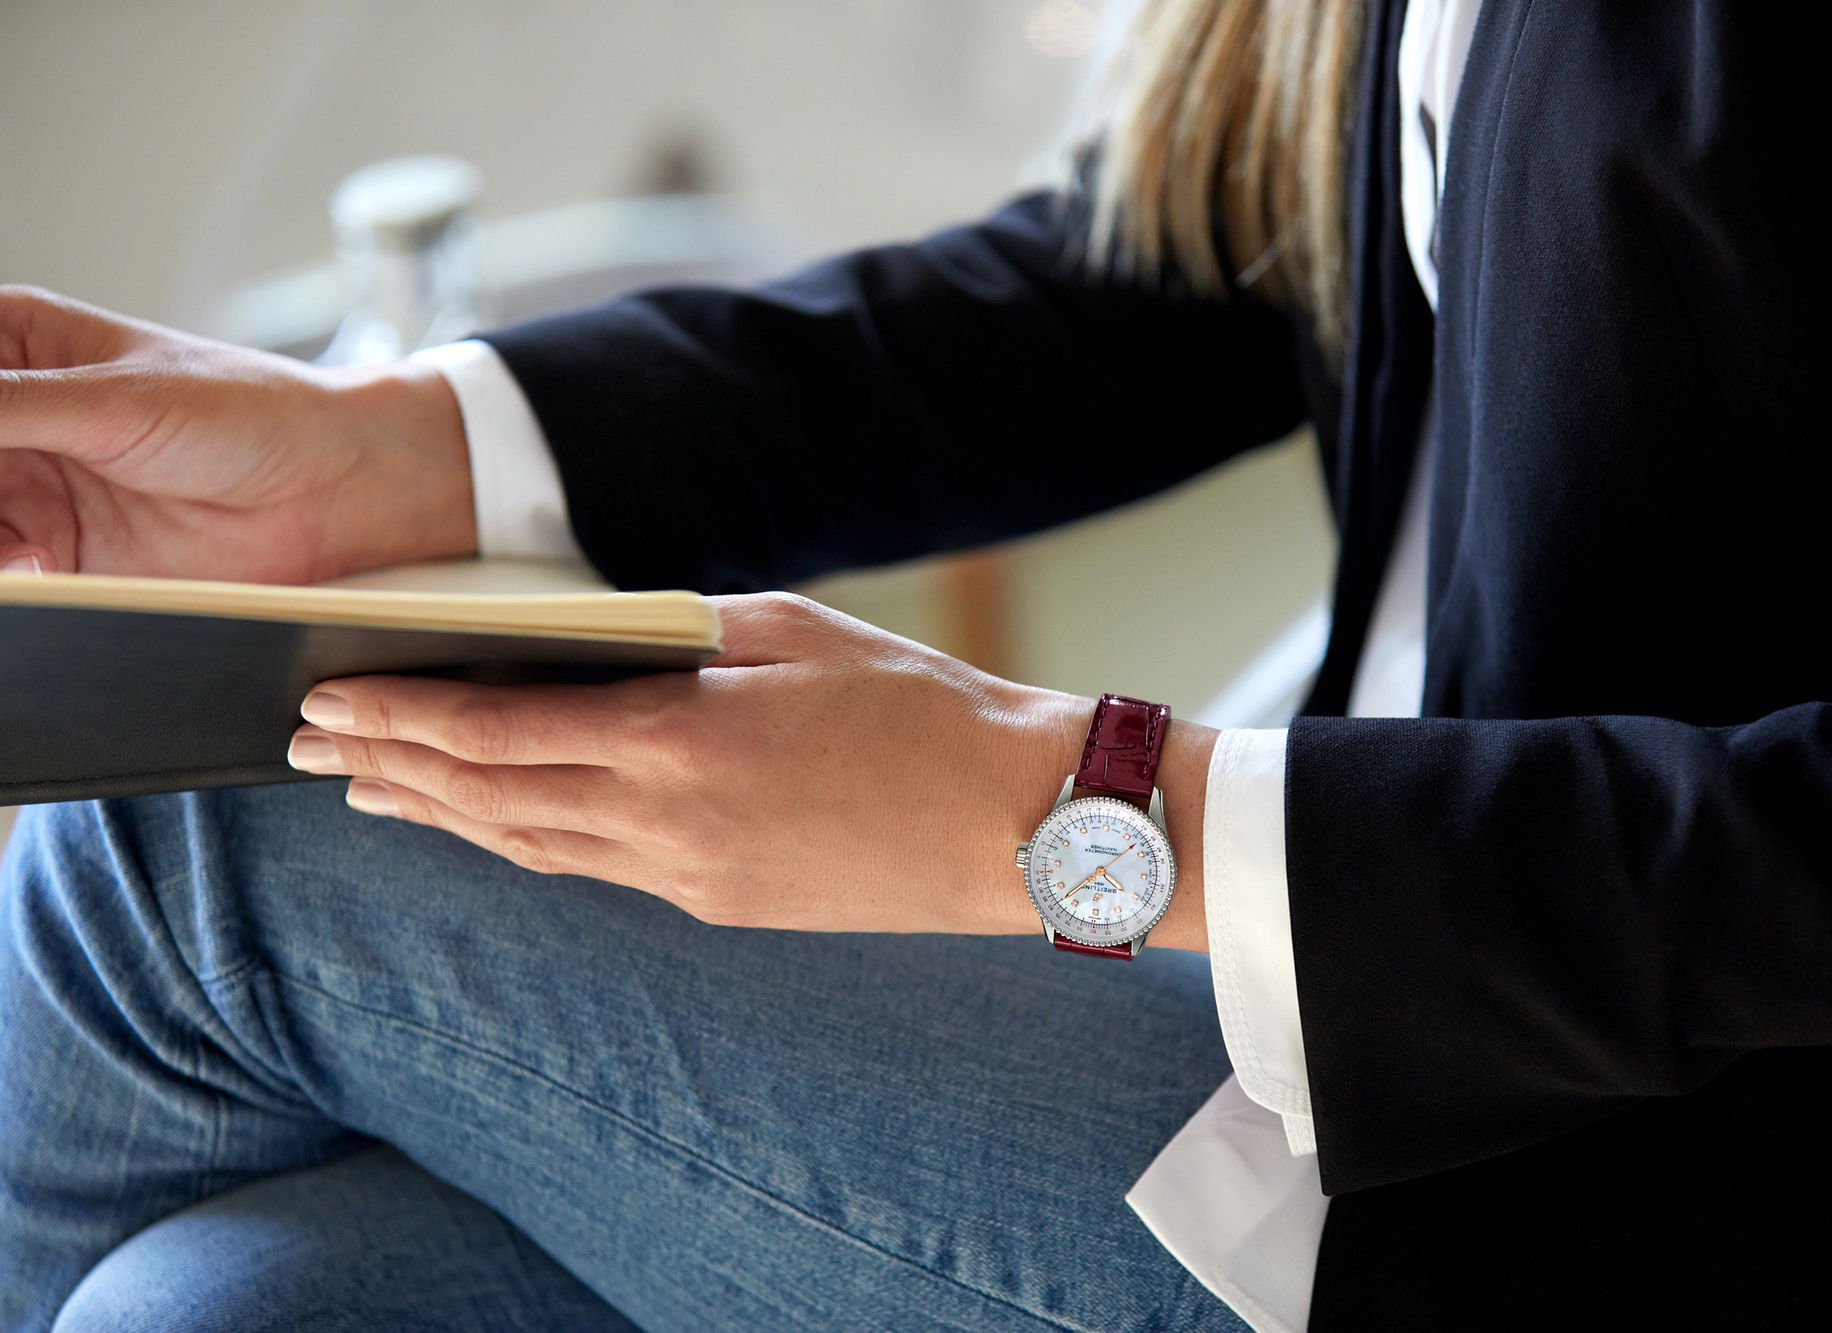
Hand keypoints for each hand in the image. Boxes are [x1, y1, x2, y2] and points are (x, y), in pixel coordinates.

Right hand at [0, 285, 475, 581]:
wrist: (333, 489)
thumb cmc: (248, 414)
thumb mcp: (115, 399)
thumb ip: (6, 407)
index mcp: (14, 344)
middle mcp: (14, 417)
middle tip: (8, 510)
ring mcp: (32, 489)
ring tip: (29, 549)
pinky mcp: (62, 556)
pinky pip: (6, 575)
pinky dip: (10, 581)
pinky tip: (37, 570)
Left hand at [283, 592, 1215, 947]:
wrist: (1022, 820)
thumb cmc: (923, 708)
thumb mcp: (793, 630)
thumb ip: (681, 633)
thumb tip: (598, 638)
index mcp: (680, 742)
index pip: (499, 731)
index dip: (404, 716)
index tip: (334, 696)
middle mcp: (668, 826)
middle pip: (492, 800)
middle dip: (395, 770)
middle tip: (314, 748)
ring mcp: (695, 882)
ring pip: (534, 848)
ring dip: (446, 818)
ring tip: (374, 795)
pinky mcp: (729, 909)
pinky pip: (597, 873)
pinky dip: (526, 843)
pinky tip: (497, 826)